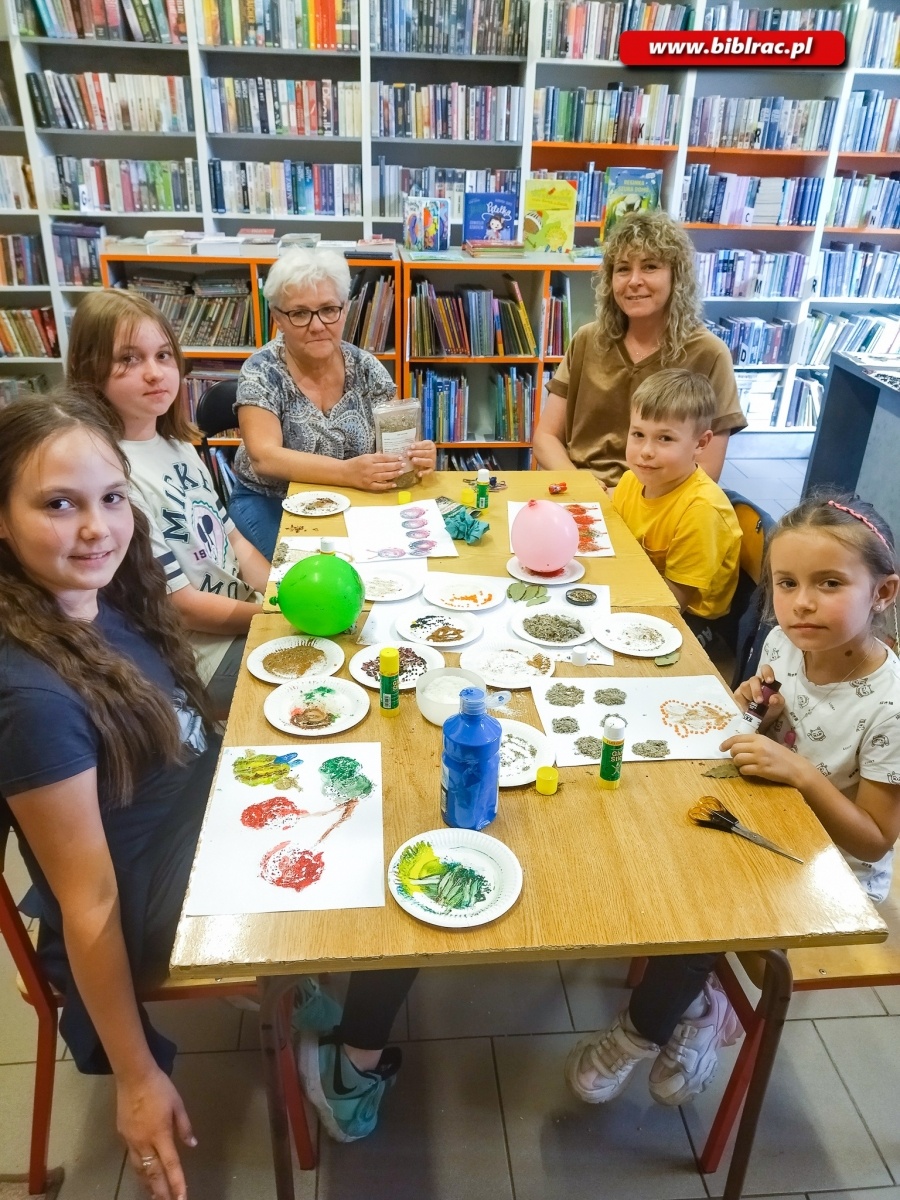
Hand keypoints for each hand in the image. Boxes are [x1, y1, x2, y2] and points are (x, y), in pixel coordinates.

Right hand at [117, 1069, 195, 1199]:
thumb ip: (185, 1127)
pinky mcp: (123, 1135)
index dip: (177, 1184)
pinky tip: (143, 1172)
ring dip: (148, 1184)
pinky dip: (139, 1170)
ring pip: (140, 1169)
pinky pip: (132, 1158)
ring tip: (155, 1195)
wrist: (133, 1076)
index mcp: (161, 1134)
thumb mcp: (178, 1104)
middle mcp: (144, 1142)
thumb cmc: (160, 1087)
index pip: (171, 1165)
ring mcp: (131, 1140)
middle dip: (161, 1191)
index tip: (181, 1198)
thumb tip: (192, 1144)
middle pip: (153, 1173)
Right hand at [348, 452, 405, 491]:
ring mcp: (369, 478)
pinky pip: (379, 486)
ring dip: (394, 474)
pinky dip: (387, 485)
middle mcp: (369, 468)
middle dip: (396, 465)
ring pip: (384, 476)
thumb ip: (375, 456)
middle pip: (385, 467)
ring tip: (401, 472)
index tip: (400, 457)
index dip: (392, 458)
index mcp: (368, 459)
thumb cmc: (354, 463)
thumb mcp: (364, 456)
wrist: (343, 473)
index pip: (383, 458)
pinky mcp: (368, 486)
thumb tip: (386, 455)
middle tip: (404, 464)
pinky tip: (394, 484)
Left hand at [408, 440, 436, 477]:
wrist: (424, 457)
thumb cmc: (419, 449)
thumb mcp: (417, 446)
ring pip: (428, 461)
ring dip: (420, 461)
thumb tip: (407, 448)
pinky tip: (418, 474)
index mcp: (430, 445)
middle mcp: (433, 453)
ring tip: (413, 460)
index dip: (418, 446)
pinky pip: (429, 471)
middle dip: (416, 453)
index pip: (425, 445)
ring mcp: (433, 461)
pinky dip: (424, 473)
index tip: (411, 446)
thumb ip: (413, 447)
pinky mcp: (431, 469)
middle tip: (408, 453)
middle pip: (425, 453)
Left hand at [720, 731, 804, 786]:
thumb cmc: (782, 755)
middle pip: (735, 749)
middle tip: (736, 758)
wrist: (796, 767)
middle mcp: (758, 746)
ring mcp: (759, 758)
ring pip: (737, 759)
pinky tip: (749, 771)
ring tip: (743, 765)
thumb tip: (736, 746)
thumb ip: (754, 743)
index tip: (721, 748)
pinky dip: (743, 771)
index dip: (726, 743)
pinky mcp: (761, 770)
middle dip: (732, 754)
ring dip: (737, 763)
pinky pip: (744, 770)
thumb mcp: (768, 743)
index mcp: (759, 738)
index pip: (737, 738)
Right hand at [732, 663, 784, 731]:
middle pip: (753, 679)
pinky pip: (738, 695)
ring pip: (744, 686)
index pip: (765, 669)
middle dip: (756, 690)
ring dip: (750, 696)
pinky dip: (743, 702)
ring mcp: (746, 687)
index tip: (769, 681)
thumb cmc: (772, 709)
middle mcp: (755, 681)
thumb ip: (778, 701)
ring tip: (755, 706)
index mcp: (766, 680)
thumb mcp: (778, 706)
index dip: (766, 672)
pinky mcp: (738, 694)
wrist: (763, 720)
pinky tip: (748, 707)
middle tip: (760, 701)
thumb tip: (773, 698)